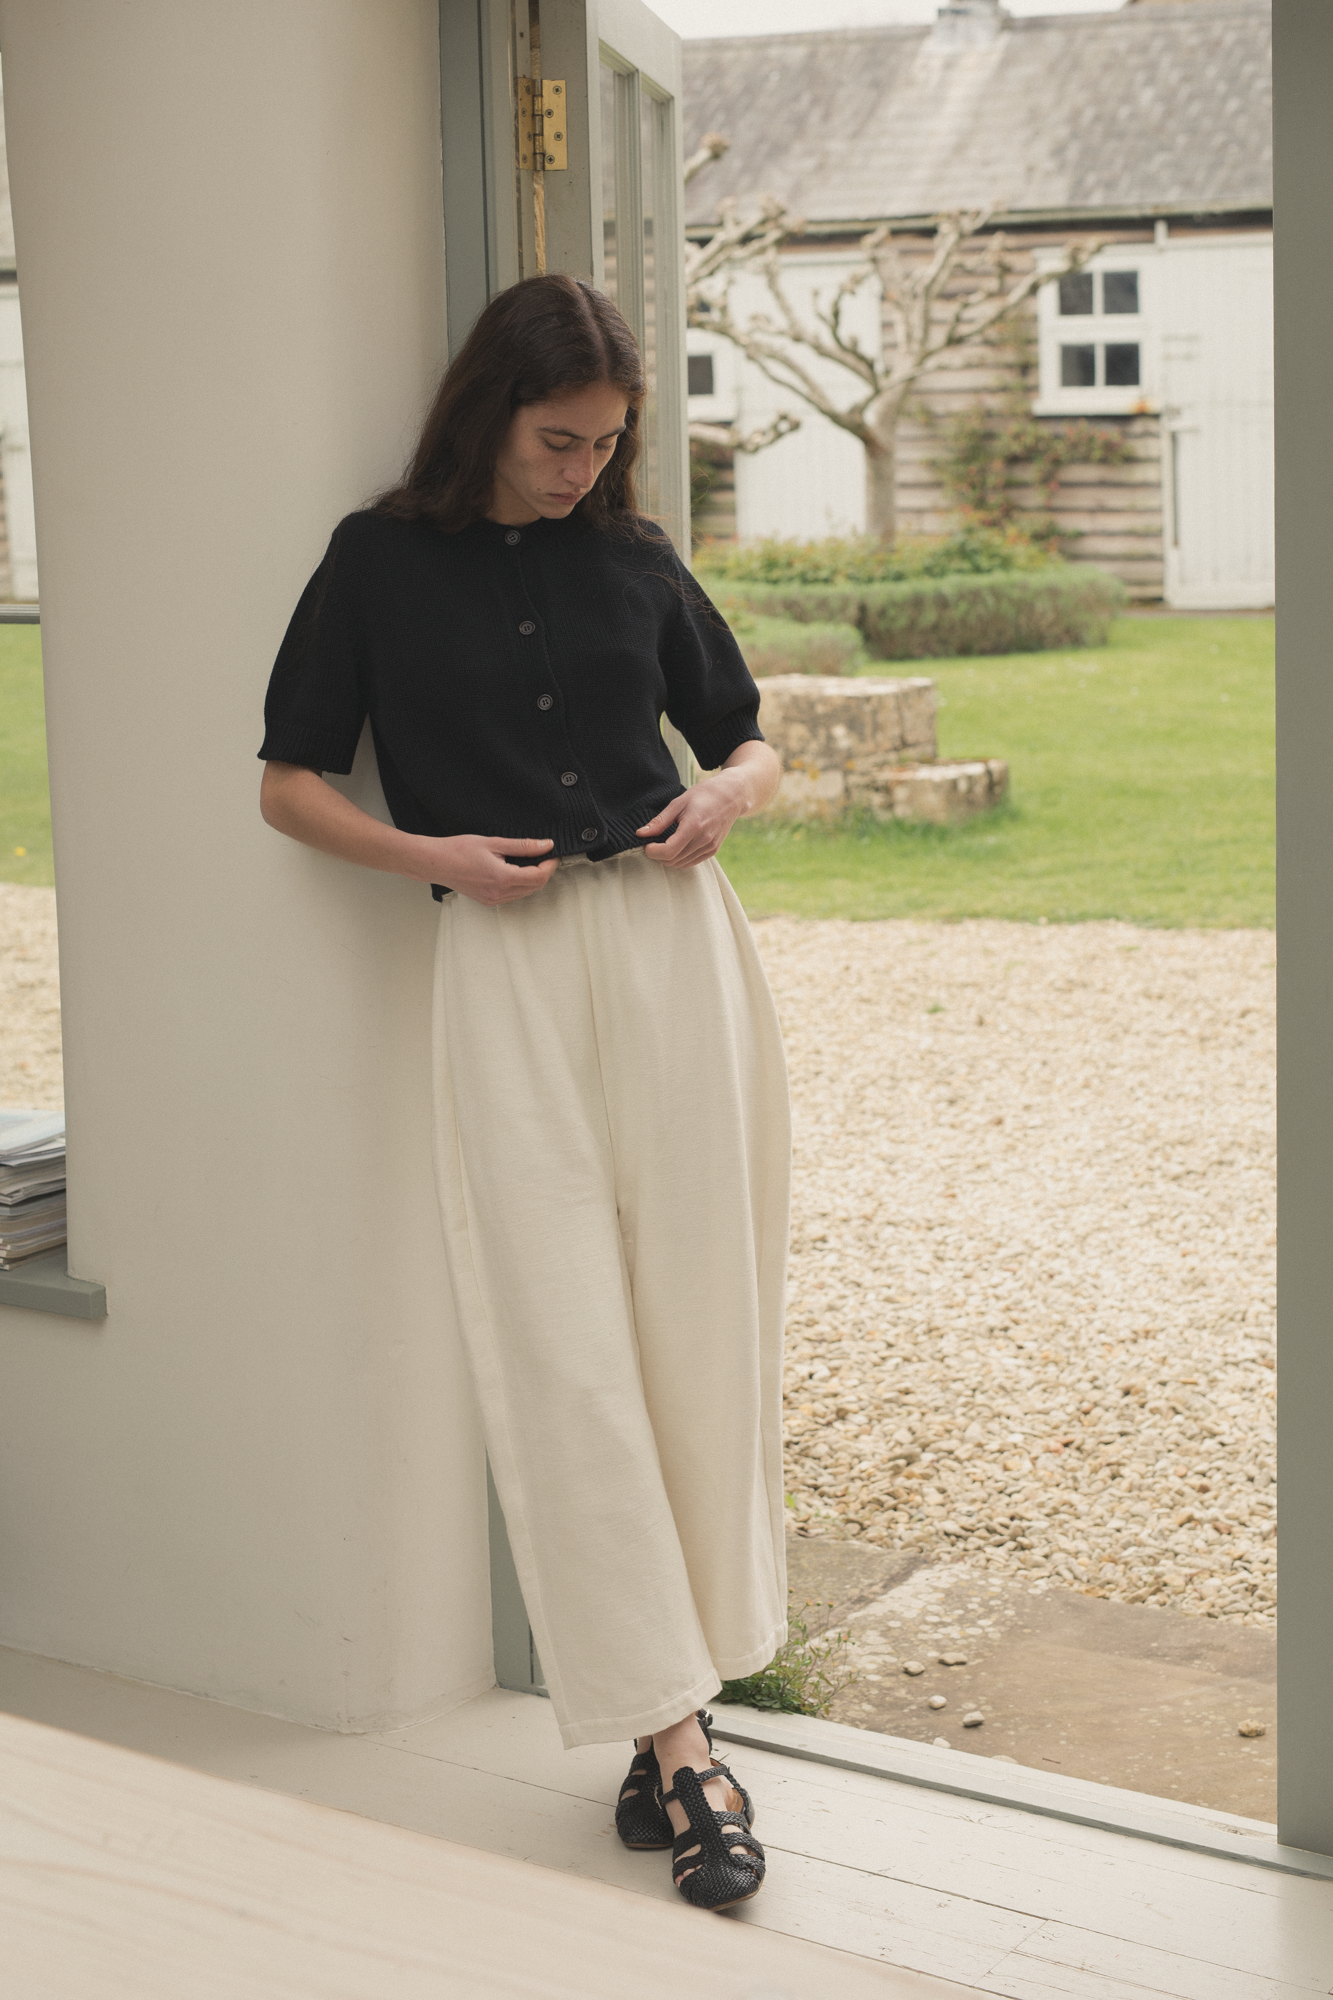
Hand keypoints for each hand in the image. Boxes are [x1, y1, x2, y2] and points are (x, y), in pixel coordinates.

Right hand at [426, 835, 557, 904]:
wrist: (435, 862)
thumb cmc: (459, 849)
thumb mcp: (494, 842)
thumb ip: (522, 846)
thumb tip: (546, 845)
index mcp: (502, 878)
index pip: (539, 877)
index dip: (550, 865)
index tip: (552, 853)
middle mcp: (499, 893)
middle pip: (535, 887)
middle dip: (543, 871)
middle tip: (542, 855)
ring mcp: (493, 900)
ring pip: (525, 893)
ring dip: (532, 879)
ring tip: (528, 861)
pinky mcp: (488, 901)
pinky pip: (513, 896)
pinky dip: (520, 884)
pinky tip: (514, 870)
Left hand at [637, 771, 748, 868]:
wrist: (732, 796)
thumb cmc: (704, 794)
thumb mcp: (678, 803)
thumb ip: (660, 821)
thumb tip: (641, 834)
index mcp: (694, 826)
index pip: (668, 851)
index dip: (652, 851)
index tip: (646, 844)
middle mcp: (704, 840)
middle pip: (672, 860)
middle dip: (657, 855)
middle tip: (652, 843)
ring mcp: (710, 847)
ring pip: (681, 864)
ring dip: (668, 858)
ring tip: (662, 844)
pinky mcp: (713, 850)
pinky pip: (691, 862)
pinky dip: (679, 859)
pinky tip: (675, 847)